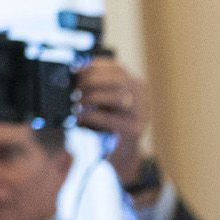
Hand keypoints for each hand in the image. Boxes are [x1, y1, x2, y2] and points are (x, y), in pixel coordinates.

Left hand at [72, 57, 150, 186]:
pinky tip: (80, 117)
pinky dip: (91, 116)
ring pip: (118, 96)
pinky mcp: (134, 131)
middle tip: (75, 90)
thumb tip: (76, 70)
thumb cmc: (109, 123)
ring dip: (92, 98)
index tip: (76, 71)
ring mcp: (142, 115)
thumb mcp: (105, 101)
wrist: (121, 153)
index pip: (118, 69)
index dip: (95, 67)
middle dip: (92, 81)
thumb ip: (97, 86)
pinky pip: (110, 119)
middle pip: (119, 79)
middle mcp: (144, 99)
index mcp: (137, 87)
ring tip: (77, 103)